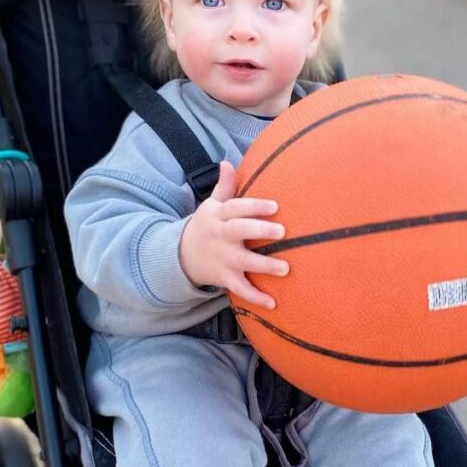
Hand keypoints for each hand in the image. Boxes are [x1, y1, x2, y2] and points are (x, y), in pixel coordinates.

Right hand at [179, 160, 289, 309]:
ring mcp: (222, 259)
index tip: (275, 206)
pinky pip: (240, 289)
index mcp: (219, 215)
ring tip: (285, 269)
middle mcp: (221, 236)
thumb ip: (224, 186)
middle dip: (260, 230)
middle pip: (239, 231)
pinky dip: (255, 297)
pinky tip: (273, 303)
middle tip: (282, 231)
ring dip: (264, 266)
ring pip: (243, 262)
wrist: (180, 256)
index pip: (237, 208)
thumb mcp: (212, 205)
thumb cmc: (207, 226)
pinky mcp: (224, 278)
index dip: (255, 206)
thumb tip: (227, 162)